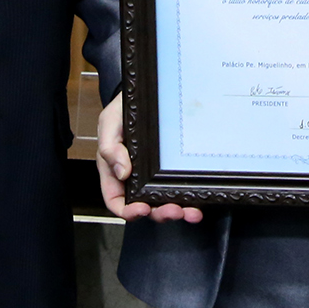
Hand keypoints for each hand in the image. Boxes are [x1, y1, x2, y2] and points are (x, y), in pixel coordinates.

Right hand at [96, 94, 202, 223]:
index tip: (142, 208)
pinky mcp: (172, 171)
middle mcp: (135, 179)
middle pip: (145, 207)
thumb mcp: (110, 123)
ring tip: (190, 211)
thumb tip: (121, 172)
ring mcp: (155, 177)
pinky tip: (198, 204)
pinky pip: (180, 189)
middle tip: (173, 210)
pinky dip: (190, 200)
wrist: (147, 94)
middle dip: (160, 213)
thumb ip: (110, 147)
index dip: (129, 212)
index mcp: (115, 173)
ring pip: (165, 203)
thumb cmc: (122, 110)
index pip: (117, 201)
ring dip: (178, 211)